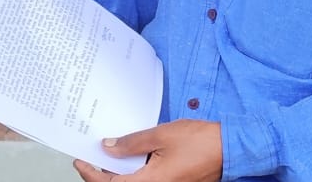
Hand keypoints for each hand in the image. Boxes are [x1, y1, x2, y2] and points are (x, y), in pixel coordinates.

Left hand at [73, 120, 222, 181]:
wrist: (231, 149)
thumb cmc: (202, 142)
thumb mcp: (162, 135)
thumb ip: (132, 142)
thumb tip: (109, 147)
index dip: (92, 175)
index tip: (80, 162)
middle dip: (101, 175)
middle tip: (89, 158)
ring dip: (117, 174)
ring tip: (107, 154)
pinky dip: (133, 173)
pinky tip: (129, 157)